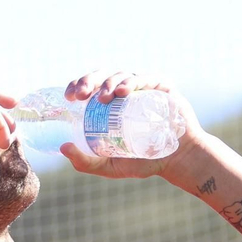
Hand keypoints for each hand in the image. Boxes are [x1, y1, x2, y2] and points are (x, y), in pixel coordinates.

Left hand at [59, 69, 204, 179]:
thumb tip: (63, 148)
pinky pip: (146, 78)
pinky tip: (123, 91)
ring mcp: (144, 87)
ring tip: (103, 98)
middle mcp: (126, 92)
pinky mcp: (162, 87)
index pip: (90, 87)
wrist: (177, 161)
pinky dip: (132, 81)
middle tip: (80, 95)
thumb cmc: (144, 162)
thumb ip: (86, 162)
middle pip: (103, 76)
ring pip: (122, 75)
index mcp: (111, 104)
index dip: (77, 86)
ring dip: (109, 83)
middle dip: (89, 81)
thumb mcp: (110, 166)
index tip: (69, 97)